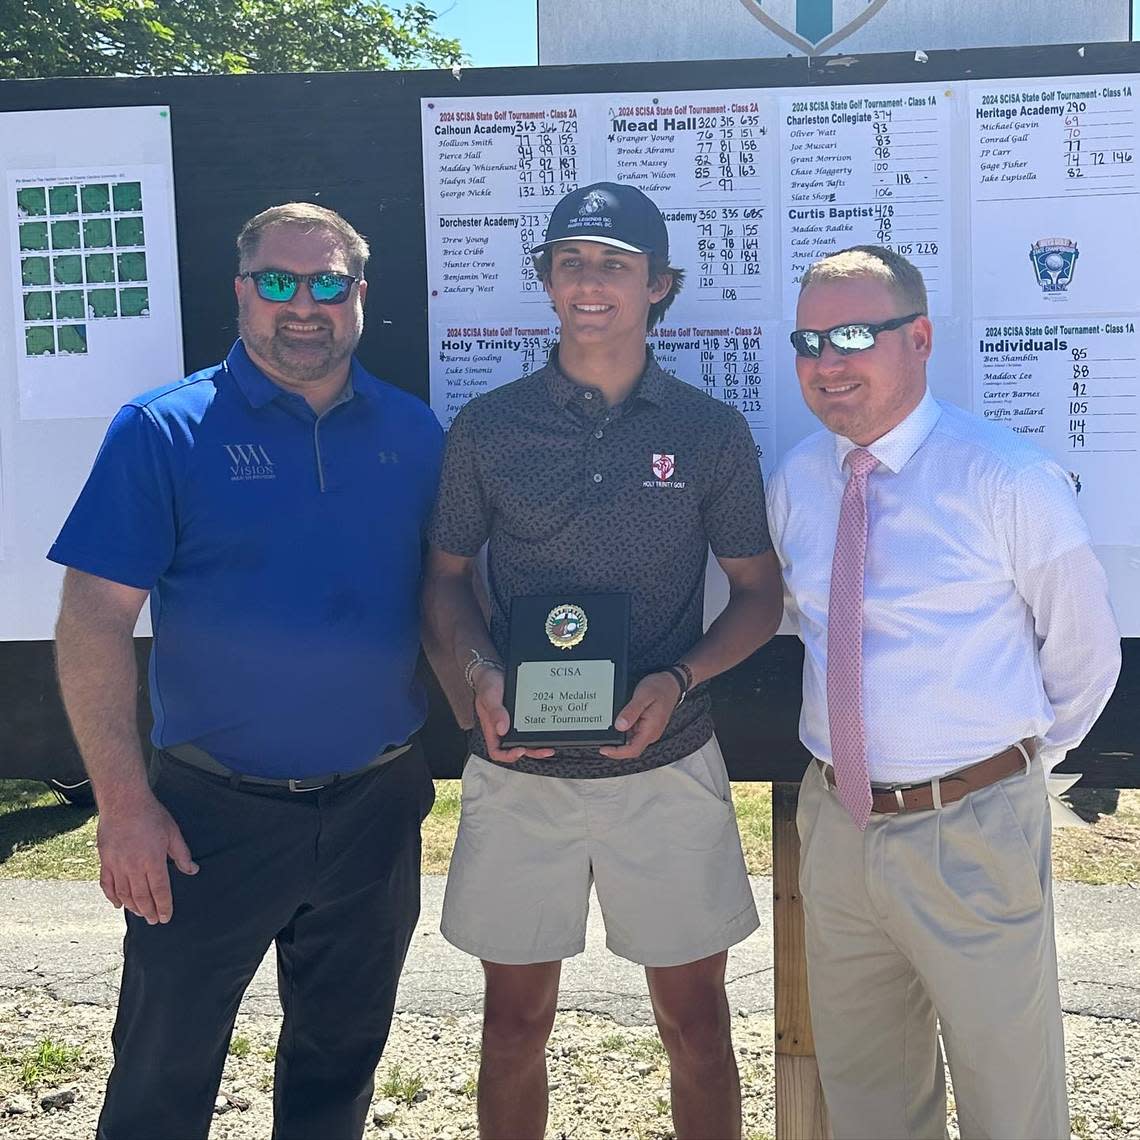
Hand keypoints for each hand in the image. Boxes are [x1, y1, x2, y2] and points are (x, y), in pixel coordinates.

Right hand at [96, 791, 197, 924]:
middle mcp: (134, 867)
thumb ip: (182, 854)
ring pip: (124, 894)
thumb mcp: (172, 832)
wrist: (124, 802)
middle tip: (155, 921)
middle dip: (150, 912)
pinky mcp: (105, 861)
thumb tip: (192, 870)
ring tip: (141, 914)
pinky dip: (112, 896)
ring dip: (133, 907)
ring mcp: (117, 865)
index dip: (164, 906)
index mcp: (153, 861)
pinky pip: (106, 884)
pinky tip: (118, 904)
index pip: (160, 891)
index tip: (166, 917)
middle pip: (142, 897)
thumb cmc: (151, 815)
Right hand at [472, 665, 554, 763]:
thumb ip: (495, 712)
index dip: (508, 755)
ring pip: (526, 741)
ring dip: (538, 745)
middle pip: (517, 749)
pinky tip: (549, 730)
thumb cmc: (488, 684)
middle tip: (545, 750)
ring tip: (551, 746)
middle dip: (532, 752)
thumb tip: (502, 728)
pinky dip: (540, 731)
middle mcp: (503, 729)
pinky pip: (531, 727)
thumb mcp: (489, 696)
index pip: (497, 751)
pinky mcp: (523, 716)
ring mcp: (514, 724)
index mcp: (492, 729)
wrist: (495, 670)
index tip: (520, 750)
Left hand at [599, 672, 681, 760]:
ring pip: (631, 741)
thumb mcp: (643, 696)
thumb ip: (631, 712)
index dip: (617, 752)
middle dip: (614, 748)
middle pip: (630, 748)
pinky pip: (633, 733)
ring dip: (618, 740)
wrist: (671, 682)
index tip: (603, 749)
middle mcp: (650, 733)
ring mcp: (649, 730)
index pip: (633, 750)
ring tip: (604, 732)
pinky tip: (615, 724)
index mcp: (651, 730)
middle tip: (599, 740)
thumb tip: (619, 726)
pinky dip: (623, 732)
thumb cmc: (659, 687)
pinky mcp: (646, 726)